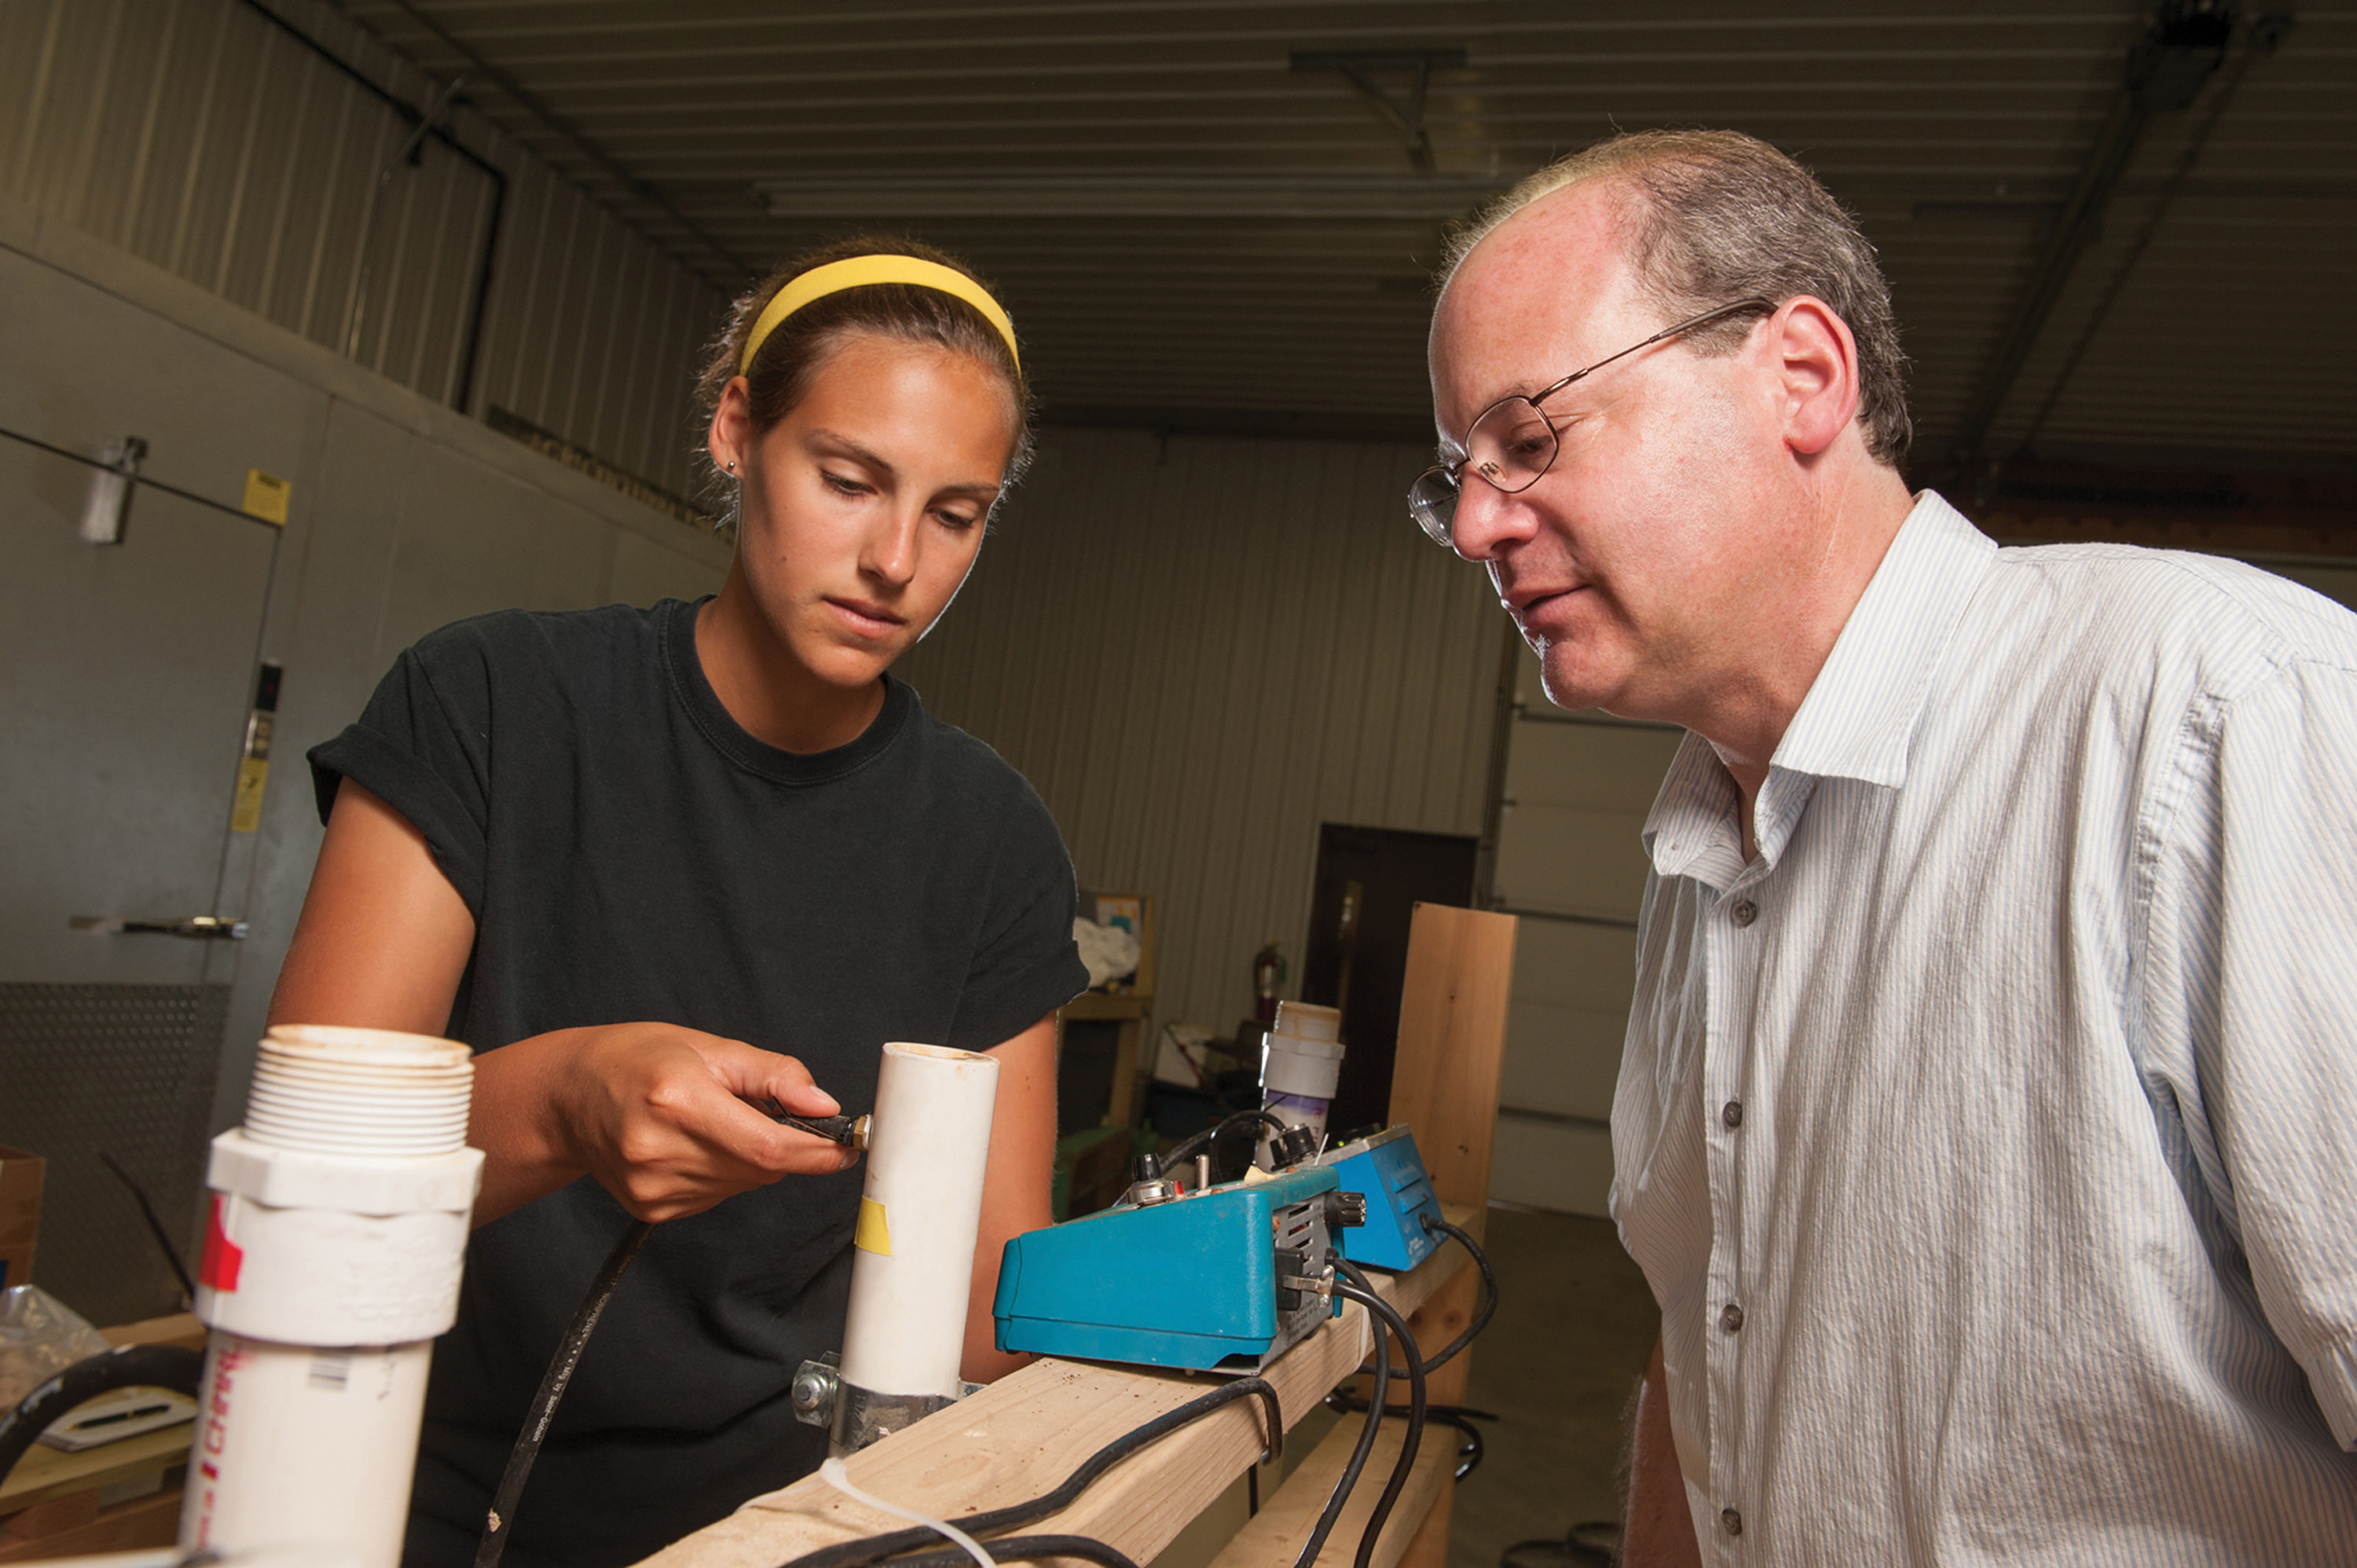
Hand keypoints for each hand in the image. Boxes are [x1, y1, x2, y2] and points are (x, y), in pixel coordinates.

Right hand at [473, 1023, 858, 1223]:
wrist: (568, 1096)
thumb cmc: (637, 1059)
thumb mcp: (709, 1047)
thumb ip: (773, 1076)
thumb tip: (824, 1105)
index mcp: (677, 1099)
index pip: (768, 1146)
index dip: (817, 1151)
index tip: (848, 1145)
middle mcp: (660, 1149)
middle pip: (761, 1168)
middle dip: (784, 1145)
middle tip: (768, 1112)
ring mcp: (652, 1186)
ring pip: (743, 1184)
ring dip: (751, 1158)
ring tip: (714, 1121)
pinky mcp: (651, 1209)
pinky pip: (717, 1195)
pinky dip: (724, 1172)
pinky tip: (694, 1144)